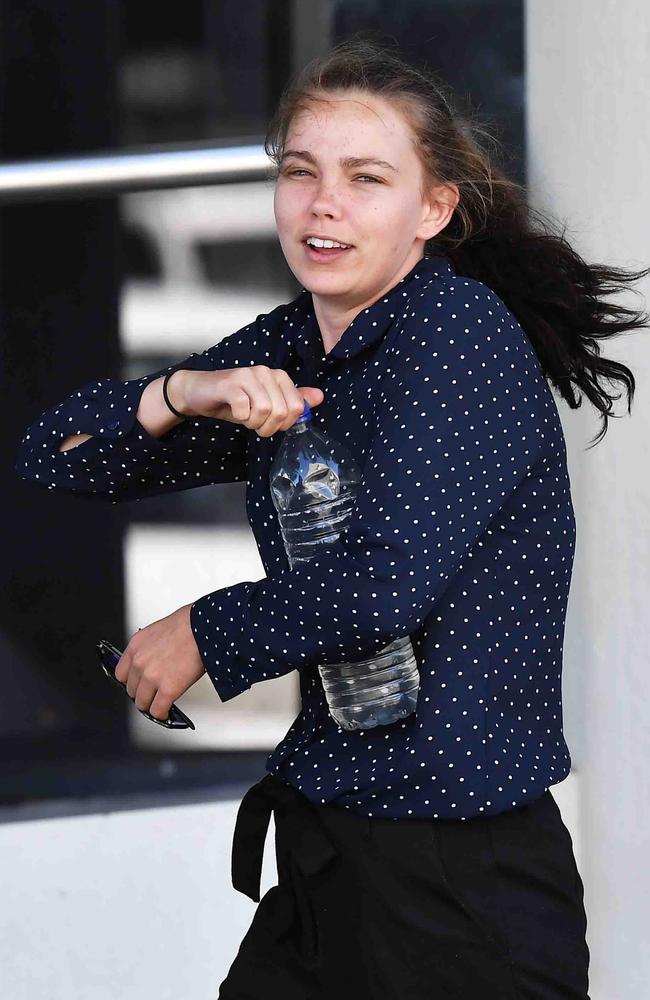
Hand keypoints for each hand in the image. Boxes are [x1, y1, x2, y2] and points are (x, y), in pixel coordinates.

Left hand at [114, 603, 204, 721]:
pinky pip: (158, 710)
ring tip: (159, 703)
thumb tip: (151, 663)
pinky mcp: (168, 689)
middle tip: (153, 693)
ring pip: (142, 703)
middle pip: (132, 690)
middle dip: (142, 693)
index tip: (138, 684)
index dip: (132, 681)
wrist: (204, 627)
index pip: (122, 674)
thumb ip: (149, 650)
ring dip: (151, 704)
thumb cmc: (188, 625)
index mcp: (135, 646)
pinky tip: (166, 712)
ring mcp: (152, 677)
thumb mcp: (158, 633)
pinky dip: (161, 713)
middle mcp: (139, 662)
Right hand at [177, 366, 324, 437]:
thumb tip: (319, 397)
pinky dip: (241, 417)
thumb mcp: (267, 403)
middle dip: (269, 427)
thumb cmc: (234, 400)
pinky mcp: (230, 383)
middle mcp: (265, 372)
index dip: (285, 424)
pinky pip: (245, 407)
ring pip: (265, 410)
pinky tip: (236, 412)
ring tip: (246, 419)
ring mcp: (248, 375)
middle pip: (282, 411)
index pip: (298, 407)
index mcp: (278, 377)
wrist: (200, 393)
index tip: (271, 424)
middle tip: (255, 425)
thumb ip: (293, 400)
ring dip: (254, 423)